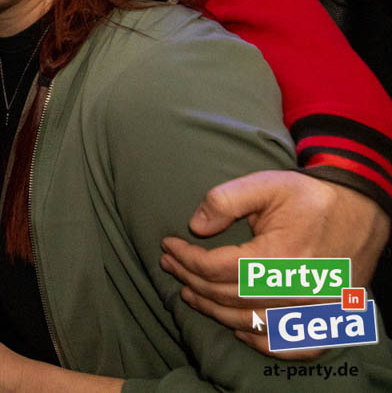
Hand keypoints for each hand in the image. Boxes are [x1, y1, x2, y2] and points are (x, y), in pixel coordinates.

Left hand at [161, 170, 390, 354]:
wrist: (361, 212)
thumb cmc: (311, 198)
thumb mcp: (266, 184)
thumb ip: (225, 200)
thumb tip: (196, 226)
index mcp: (279, 256)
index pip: (216, 268)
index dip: (185, 258)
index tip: (167, 245)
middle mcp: (296, 289)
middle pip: (227, 297)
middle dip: (192, 281)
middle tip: (170, 265)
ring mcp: (313, 309)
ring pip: (250, 322)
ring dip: (214, 311)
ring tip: (189, 293)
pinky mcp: (327, 319)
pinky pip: (290, 345)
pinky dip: (260, 342)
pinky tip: (238, 330)